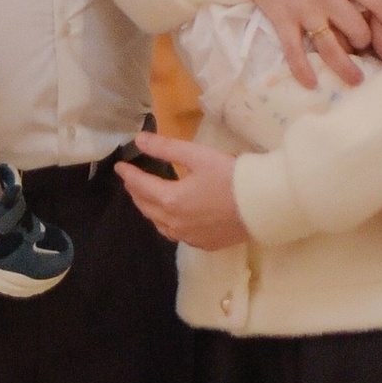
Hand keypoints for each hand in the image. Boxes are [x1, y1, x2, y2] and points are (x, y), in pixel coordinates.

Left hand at [115, 133, 246, 250]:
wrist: (261, 206)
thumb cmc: (230, 176)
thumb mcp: (197, 155)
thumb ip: (165, 147)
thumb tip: (138, 139)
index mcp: (170, 199)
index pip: (141, 186)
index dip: (129, 175)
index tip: (120, 167)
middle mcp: (175, 222)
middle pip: (147, 207)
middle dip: (136, 192)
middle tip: (130, 181)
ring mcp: (189, 236)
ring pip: (159, 224)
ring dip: (149, 210)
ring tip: (146, 199)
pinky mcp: (203, 243)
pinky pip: (175, 234)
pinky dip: (166, 224)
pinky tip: (171, 219)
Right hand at [224, 0, 381, 89]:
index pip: (377, 0)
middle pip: (355, 28)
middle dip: (365, 41)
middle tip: (366, 47)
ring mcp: (303, 10)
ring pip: (330, 46)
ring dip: (345, 66)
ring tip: (356, 80)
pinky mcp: (282, 20)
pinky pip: (294, 51)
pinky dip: (302, 69)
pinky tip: (311, 84)